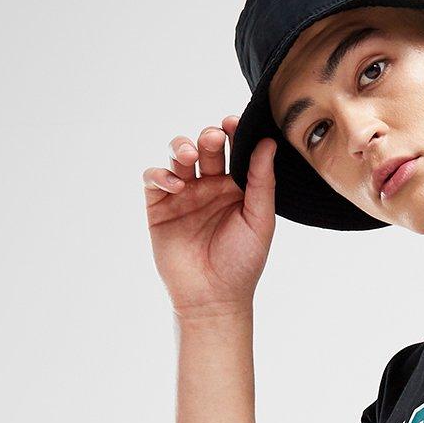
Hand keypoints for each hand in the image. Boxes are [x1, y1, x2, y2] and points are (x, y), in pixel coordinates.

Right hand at [142, 114, 274, 318]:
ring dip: (182, 148)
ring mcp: (183, 194)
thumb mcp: (259, 221)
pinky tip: (175, 184)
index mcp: (236, 187)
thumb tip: (269, 143)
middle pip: (206, 147)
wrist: (213, 298)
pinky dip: (160, 174)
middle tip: (214, 138)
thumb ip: (262, 182)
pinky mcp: (160, 206)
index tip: (236, 124)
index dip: (234, 133)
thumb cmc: (241, 264)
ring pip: (178, 156)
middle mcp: (209, 185)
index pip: (234, 149)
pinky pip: (154, 178)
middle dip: (209, 138)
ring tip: (191, 156)